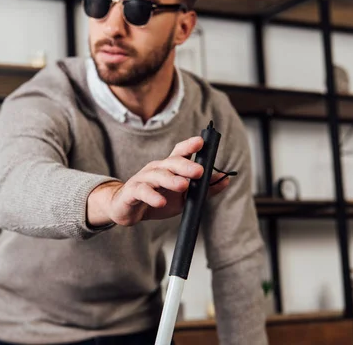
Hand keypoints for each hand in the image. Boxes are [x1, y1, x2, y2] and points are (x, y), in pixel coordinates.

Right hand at [87, 136, 230, 226]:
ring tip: (184, 185)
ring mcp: (143, 179)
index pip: (180, 152)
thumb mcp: (183, 197)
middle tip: (199, 171)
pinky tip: (160, 201)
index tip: (202, 142)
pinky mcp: (132, 192)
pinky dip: (152, 196)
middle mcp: (156, 169)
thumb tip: (225, 179)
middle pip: (171, 162)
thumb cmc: (157, 199)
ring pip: (158, 176)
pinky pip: (142, 191)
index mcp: (168, 167)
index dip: (189, 145)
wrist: (127, 210)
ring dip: (171, 180)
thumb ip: (203, 189)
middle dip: (186, 165)